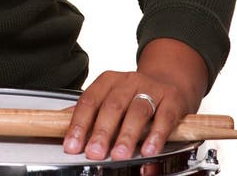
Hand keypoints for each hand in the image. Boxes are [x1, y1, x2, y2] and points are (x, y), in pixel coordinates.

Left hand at [63, 39, 208, 160]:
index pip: (89, 100)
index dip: (79, 123)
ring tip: (119, 155)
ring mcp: (151, 89)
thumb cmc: (136, 94)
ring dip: (127, 135)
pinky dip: (156, 135)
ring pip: (137, 111)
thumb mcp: (112, 96)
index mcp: (109, 81)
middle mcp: (128, 81)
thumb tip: (64, 125)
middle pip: (112, 105)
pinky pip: (164, 117)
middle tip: (94, 152)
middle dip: (102, 131)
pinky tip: (149, 150)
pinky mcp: (172, 100)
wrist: (170, 80)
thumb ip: (93, 111)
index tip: (72, 145)